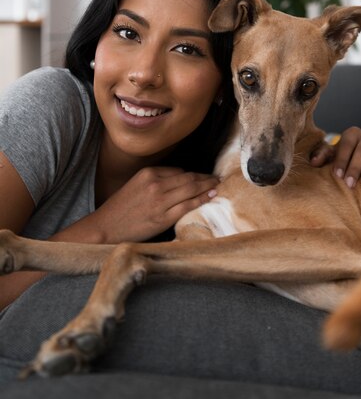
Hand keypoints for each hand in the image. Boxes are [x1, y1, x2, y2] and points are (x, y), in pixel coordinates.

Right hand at [94, 166, 218, 242]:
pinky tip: (210, 196)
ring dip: (207, 186)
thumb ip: (156, 181)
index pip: (178, 170)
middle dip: (205, 177)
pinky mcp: (163, 218)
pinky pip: (187, 205)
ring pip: (191, 189)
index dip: (194, 174)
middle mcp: (155, 184)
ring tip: (217, 185)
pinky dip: (201, 199)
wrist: (105, 227)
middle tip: (217, 178)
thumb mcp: (135, 185)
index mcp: (148, 173)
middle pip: (188, 177)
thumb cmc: (120, 208)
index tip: (203, 176)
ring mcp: (160, 201)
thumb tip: (179, 180)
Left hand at [310, 126, 360, 187]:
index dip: (341, 160)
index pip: (346, 145)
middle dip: (356, 167)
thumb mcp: (332, 155)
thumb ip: (322, 156)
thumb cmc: (344, 157)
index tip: (337, 175)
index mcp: (351, 134)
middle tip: (350, 184)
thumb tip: (313, 163)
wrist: (360, 156)